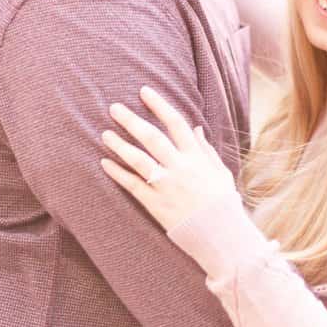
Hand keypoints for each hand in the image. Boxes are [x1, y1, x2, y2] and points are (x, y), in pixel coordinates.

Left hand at [101, 86, 238, 232]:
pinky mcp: (155, 204)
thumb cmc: (222, 203)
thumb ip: (206, 149)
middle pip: (151, 137)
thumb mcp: (220, 172)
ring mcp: (166, 185)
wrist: (220, 235)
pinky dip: (118, 173)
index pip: (175, 123)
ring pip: (138, 159)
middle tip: (114, 107)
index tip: (144, 91)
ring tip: (104, 133)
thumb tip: (195, 128)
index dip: (159, 105)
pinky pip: (132, 185)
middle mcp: (180, 167)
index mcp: (196, 157)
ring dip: (120, 145)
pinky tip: (104, 163)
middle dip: (132, 120)